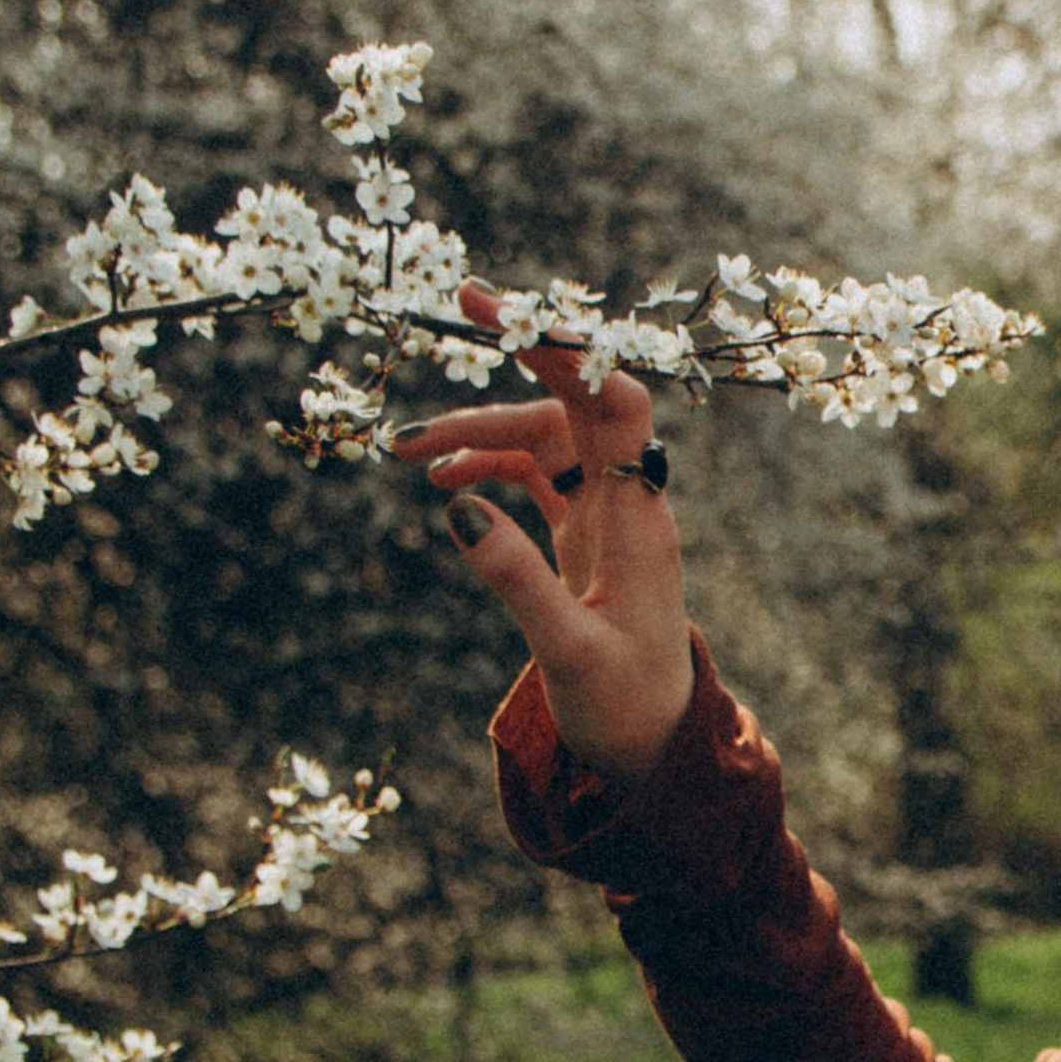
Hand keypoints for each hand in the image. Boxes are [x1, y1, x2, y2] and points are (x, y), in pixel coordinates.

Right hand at [393, 282, 696, 785]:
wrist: (657, 749)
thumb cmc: (625, 707)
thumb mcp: (565, 652)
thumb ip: (514, 581)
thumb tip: (456, 505)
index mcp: (638, 517)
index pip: (614, 399)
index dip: (566, 346)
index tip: (505, 312)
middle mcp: (628, 502)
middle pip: (574, 403)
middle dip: (516, 361)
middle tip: (453, 314)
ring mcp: (607, 516)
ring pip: (546, 440)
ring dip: (481, 433)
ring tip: (403, 452)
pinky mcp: (587, 538)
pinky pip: (540, 477)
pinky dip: (492, 468)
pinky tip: (444, 482)